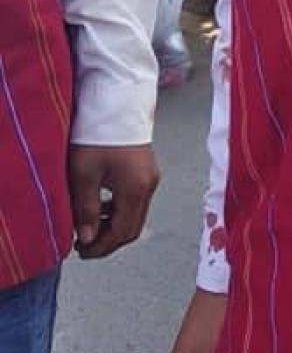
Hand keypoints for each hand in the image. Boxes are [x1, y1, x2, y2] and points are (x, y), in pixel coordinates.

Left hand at [68, 142, 159, 258]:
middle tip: (84, 244)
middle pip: (132, 227)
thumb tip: (87, 238)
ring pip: (134, 214)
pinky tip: (100, 205)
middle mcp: (149, 185)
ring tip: (87, 225)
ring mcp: (151, 176)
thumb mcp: (84, 174)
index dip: (101, 247)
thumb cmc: (97, 135)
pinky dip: (118, 210)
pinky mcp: (146, 169)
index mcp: (136, 189)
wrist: (115, 100)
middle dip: (108, 240)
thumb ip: (86, 210)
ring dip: (113, 225)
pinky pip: (135, 199)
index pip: (122, 232)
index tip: (81, 252)